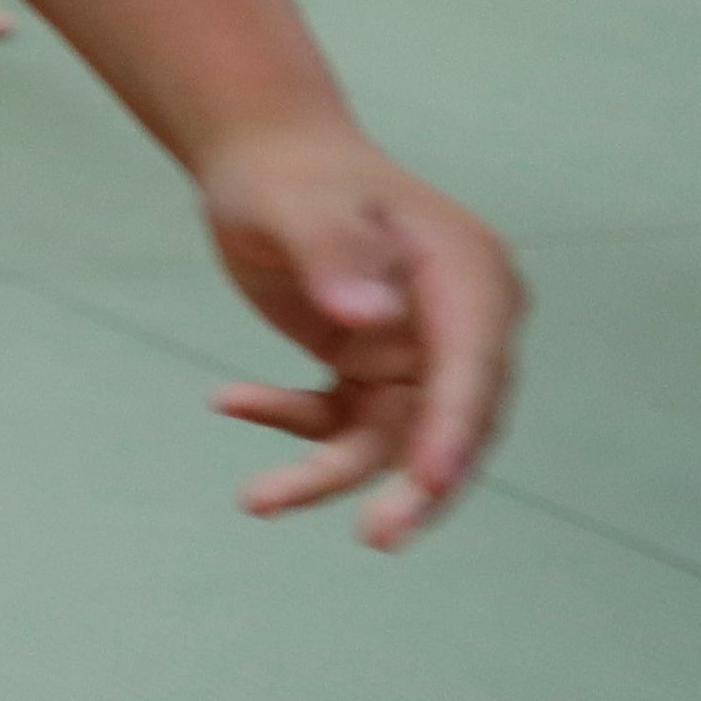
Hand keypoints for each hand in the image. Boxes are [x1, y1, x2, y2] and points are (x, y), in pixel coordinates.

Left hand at [196, 126, 519, 547]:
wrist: (266, 161)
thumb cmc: (292, 176)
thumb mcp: (301, 207)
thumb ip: (334, 257)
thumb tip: (371, 320)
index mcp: (468, 276)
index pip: (474, 369)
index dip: (455, 431)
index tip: (429, 484)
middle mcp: (459, 322)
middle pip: (451, 422)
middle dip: (417, 485)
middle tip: (377, 539)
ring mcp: (417, 350)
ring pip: (391, 439)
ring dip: (329, 473)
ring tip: (256, 501)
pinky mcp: (371, 368)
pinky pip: (340, 421)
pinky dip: (290, 422)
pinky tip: (227, 398)